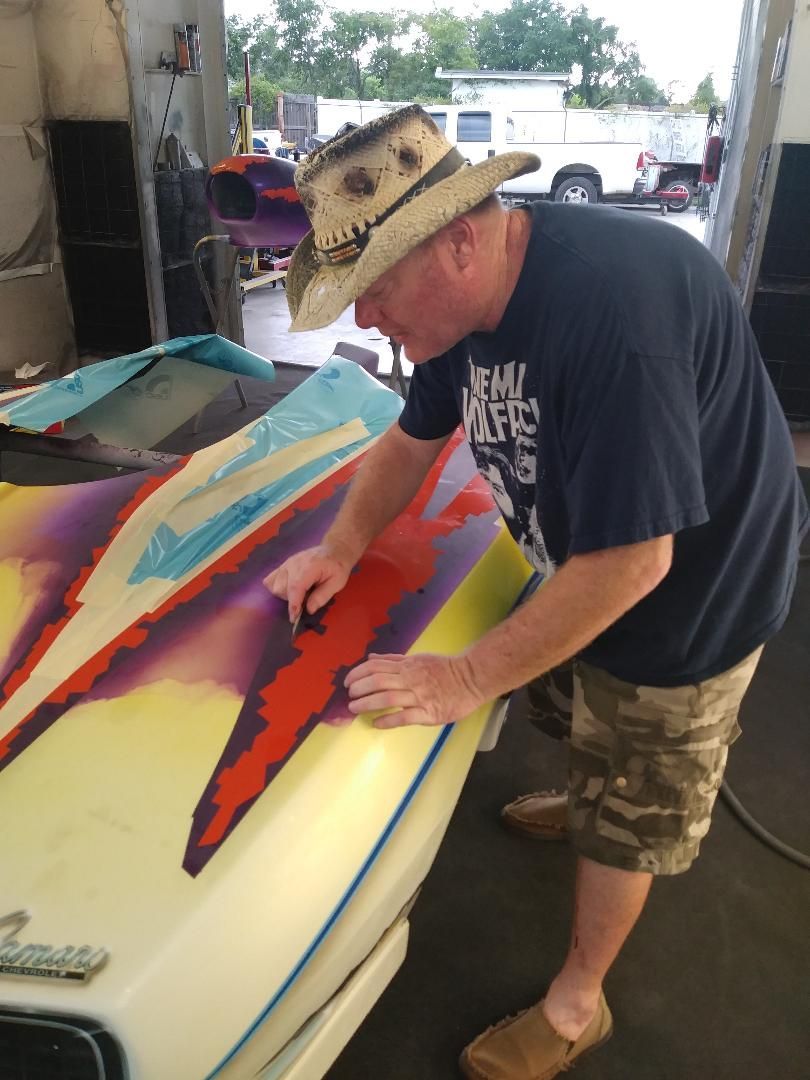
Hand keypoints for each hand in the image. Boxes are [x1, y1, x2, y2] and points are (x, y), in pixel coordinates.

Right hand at [264, 540, 353, 620]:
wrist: (334, 550)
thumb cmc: (338, 567)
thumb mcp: (337, 583)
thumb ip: (322, 596)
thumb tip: (309, 610)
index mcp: (310, 566)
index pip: (296, 587)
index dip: (293, 604)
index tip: (293, 618)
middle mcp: (294, 563)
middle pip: (281, 588)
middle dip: (291, 600)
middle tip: (307, 599)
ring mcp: (286, 563)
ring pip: (274, 585)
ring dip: (284, 595)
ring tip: (300, 593)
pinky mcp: (283, 565)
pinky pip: (271, 579)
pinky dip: (276, 587)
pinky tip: (288, 589)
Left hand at [335, 652, 483, 728]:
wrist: (471, 679)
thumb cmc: (444, 669)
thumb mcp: (417, 658)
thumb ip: (394, 660)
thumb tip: (371, 658)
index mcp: (407, 665)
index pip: (376, 667)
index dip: (358, 673)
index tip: (348, 682)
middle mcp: (410, 679)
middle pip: (378, 681)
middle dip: (359, 688)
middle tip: (349, 696)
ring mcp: (419, 696)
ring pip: (387, 698)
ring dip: (367, 703)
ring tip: (355, 708)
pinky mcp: (429, 713)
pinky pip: (404, 716)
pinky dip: (388, 720)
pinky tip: (377, 723)